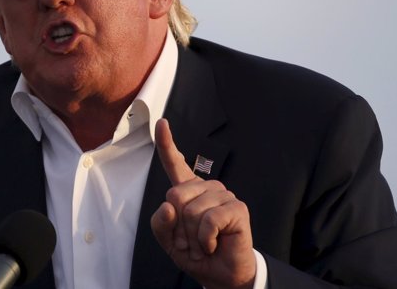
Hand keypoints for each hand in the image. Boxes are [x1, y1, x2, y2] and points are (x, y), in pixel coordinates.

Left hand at [150, 119, 255, 288]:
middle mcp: (206, 188)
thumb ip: (160, 223)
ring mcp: (223, 195)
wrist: (220, 275)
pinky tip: (213, 244)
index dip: (166, 143)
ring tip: (204, 244)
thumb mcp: (168, 241)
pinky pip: (209, 220)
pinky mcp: (237, 208)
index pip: (175, 163)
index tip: (162, 123)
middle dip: (178, 227)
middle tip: (190, 241)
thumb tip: (168, 206)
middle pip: (175, 196)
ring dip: (193, 237)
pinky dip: (206, 239)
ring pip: (191, 211)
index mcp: (188, 191)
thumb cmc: (196, 253)